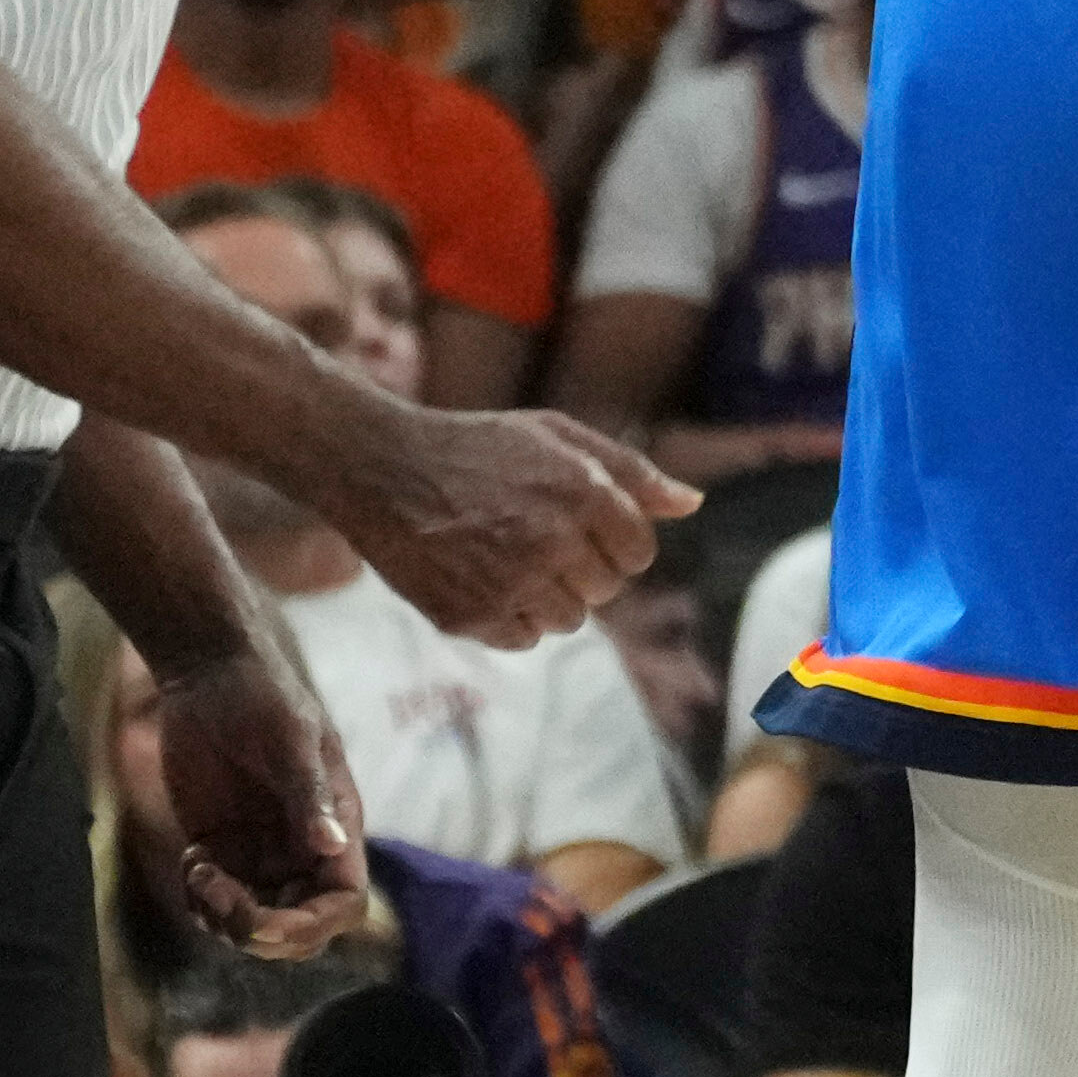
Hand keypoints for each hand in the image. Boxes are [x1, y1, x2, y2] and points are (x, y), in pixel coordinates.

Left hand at [128, 642, 376, 956]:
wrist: (209, 673)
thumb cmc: (260, 696)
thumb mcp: (289, 741)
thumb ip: (309, 794)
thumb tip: (332, 845)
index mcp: (336, 827)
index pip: (343, 904)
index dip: (309, 926)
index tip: (261, 922)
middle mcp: (303, 849)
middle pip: (298, 928)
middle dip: (258, 930)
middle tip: (215, 893)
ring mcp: (261, 852)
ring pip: (255, 921)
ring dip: (224, 918)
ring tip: (200, 871)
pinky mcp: (221, 848)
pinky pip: (217, 903)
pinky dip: (201, 901)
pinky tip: (192, 859)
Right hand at [318, 401, 687, 645]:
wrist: (384, 469)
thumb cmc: (478, 447)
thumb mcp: (556, 436)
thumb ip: (631, 471)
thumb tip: (693, 503)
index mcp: (581, 491)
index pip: (638, 551)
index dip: (615, 542)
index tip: (582, 528)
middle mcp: (550, 540)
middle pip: (605, 589)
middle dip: (581, 568)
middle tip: (534, 536)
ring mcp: (509, 583)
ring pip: (568, 621)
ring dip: (547, 596)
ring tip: (506, 556)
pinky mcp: (470, 616)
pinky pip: (523, 640)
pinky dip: (509, 617)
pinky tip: (480, 577)